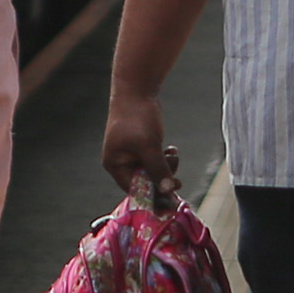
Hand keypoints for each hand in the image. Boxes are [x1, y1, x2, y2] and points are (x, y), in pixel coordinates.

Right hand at [101, 88, 179, 203]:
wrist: (137, 89)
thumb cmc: (137, 117)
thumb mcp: (149, 146)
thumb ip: (158, 169)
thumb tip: (167, 190)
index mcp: (115, 165)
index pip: (134, 190)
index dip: (153, 197)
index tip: (171, 204)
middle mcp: (120, 161)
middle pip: (144, 182)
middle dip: (162, 179)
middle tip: (178, 180)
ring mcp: (130, 153)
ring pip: (152, 171)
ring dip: (166, 167)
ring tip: (172, 154)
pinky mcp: (140, 145)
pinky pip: (154, 160)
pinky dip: (164, 158)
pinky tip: (171, 149)